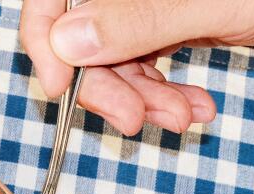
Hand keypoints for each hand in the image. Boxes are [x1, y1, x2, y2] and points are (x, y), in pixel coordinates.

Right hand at [20, 0, 253, 134]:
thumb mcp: (208, 3)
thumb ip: (137, 20)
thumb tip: (67, 42)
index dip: (45, 42)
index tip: (61, 90)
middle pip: (78, 39)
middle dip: (106, 88)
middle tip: (135, 121)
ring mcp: (137, 8)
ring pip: (110, 62)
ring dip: (141, 100)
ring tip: (181, 118)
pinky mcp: (159, 26)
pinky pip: (141, 67)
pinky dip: (161, 95)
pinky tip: (191, 109)